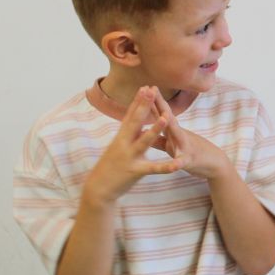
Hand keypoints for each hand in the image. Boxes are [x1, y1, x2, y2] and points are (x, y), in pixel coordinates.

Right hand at [83, 86, 182, 204]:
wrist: (98, 188)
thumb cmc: (111, 165)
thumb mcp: (119, 146)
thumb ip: (129, 133)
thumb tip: (136, 120)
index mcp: (121, 137)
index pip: (131, 115)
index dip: (138, 101)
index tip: (145, 86)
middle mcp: (124, 143)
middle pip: (135, 121)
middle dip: (144, 105)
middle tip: (151, 90)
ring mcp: (129, 157)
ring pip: (144, 142)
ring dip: (154, 129)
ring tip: (165, 118)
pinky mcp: (135, 171)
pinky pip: (153, 169)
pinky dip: (165, 167)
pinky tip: (176, 165)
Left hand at [149, 89, 229, 179]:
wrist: (215, 165)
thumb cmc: (193, 153)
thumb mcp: (174, 145)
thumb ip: (159, 140)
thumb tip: (143, 133)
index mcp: (172, 132)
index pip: (161, 114)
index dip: (152, 101)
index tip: (144, 87)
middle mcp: (178, 135)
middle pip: (168, 117)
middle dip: (159, 103)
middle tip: (152, 89)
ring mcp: (185, 146)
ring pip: (177, 134)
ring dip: (171, 124)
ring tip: (165, 114)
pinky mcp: (189, 161)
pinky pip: (182, 162)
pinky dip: (178, 162)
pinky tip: (175, 163)